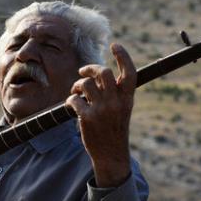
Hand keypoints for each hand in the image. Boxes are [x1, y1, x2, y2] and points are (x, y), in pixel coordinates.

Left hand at [66, 43, 136, 187]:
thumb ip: (116, 92)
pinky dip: (70, 100)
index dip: (124, 56)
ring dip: (77, 85)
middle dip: (90, 68)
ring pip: (85, 84)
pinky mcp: (88, 118)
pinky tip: (72, 105)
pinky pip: (74, 99)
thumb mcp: (123, 110)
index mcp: (127, 99)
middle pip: (102, 72)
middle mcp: (116, 102)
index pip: (129, 72)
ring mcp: (102, 110)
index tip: (115, 44)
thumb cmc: (115, 130)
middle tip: (83, 72)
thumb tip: (101, 73)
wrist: (112, 156)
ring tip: (76, 91)